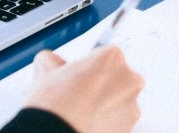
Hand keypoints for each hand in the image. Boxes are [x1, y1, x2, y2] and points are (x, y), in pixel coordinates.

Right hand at [23, 47, 144, 132]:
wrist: (57, 132)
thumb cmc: (56, 102)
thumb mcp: (45, 67)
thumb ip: (54, 59)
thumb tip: (54, 63)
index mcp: (112, 57)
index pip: (104, 53)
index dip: (88, 63)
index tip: (79, 71)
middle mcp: (129, 79)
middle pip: (117, 75)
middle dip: (101, 81)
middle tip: (78, 89)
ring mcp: (133, 105)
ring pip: (119, 98)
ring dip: (104, 101)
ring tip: (80, 108)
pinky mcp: (130, 127)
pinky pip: (119, 118)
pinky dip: (106, 119)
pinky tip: (87, 119)